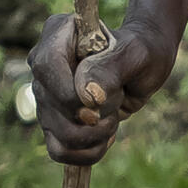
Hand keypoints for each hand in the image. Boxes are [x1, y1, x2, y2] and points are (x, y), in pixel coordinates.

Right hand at [27, 13, 176, 165]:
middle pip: (52, 107)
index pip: (47, 68)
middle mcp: (43, 65)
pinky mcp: (54, 120)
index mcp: (57, 34)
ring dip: (94, 137)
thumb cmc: (142, 51)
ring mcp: (46, 95)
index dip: (70, 94)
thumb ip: (110, 68)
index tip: (99, 104)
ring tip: (112, 120)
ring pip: (58, 135)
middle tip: (118, 101)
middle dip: (92, 120)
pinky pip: (59, 150)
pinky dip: (87, 153)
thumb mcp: (136, 53)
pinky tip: (104, 137)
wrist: (144, 65)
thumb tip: (86, 96)